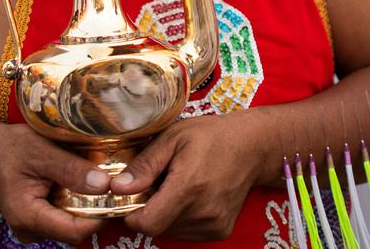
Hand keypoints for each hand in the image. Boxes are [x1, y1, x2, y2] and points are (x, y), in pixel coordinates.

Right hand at [0, 123, 112, 244]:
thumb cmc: (10, 147)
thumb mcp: (41, 151)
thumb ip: (71, 169)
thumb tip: (104, 185)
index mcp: (27, 216)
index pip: (74, 231)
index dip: (99, 217)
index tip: (116, 195)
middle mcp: (28, 230)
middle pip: (74, 230)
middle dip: (95, 211)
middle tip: (110, 185)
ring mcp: (32, 228)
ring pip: (70, 225)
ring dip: (85, 207)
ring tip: (94, 182)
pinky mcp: (36, 222)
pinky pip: (62, 219)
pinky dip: (74, 205)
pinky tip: (78, 186)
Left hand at [114, 114, 262, 241]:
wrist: (252, 146)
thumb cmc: (211, 136)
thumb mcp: (173, 138)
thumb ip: (145, 165)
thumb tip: (118, 188)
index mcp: (189, 186)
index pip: (149, 223)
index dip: (132, 214)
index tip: (132, 197)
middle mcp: (204, 211)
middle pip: (158, 226)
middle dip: (150, 208)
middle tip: (159, 182)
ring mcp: (215, 224)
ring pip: (171, 230)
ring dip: (166, 213)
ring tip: (178, 186)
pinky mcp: (221, 230)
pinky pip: (187, 232)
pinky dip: (182, 218)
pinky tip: (191, 195)